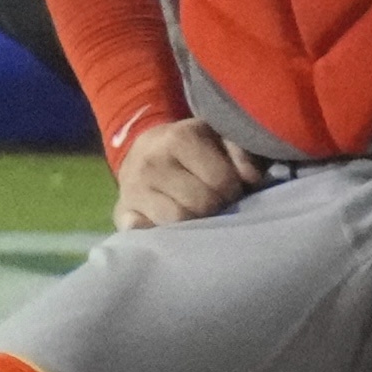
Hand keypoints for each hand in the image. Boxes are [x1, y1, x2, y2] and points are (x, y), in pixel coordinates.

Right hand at [111, 116, 264, 231]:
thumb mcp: (218, 139)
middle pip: (201, 205)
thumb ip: (241, 153)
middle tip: (213, 203)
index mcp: (179, 138)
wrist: (144, 151)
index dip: (232, 189)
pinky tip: (169, 227)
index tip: (228, 189)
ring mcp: (132, 189)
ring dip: (192, 223)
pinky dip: (158, 233)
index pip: (221, 182)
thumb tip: (250, 179)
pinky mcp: (121, 213)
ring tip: (196, 213)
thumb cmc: (192, 150)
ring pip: (177, 222)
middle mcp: (151, 162)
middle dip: (214, 207)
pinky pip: (144, 233)